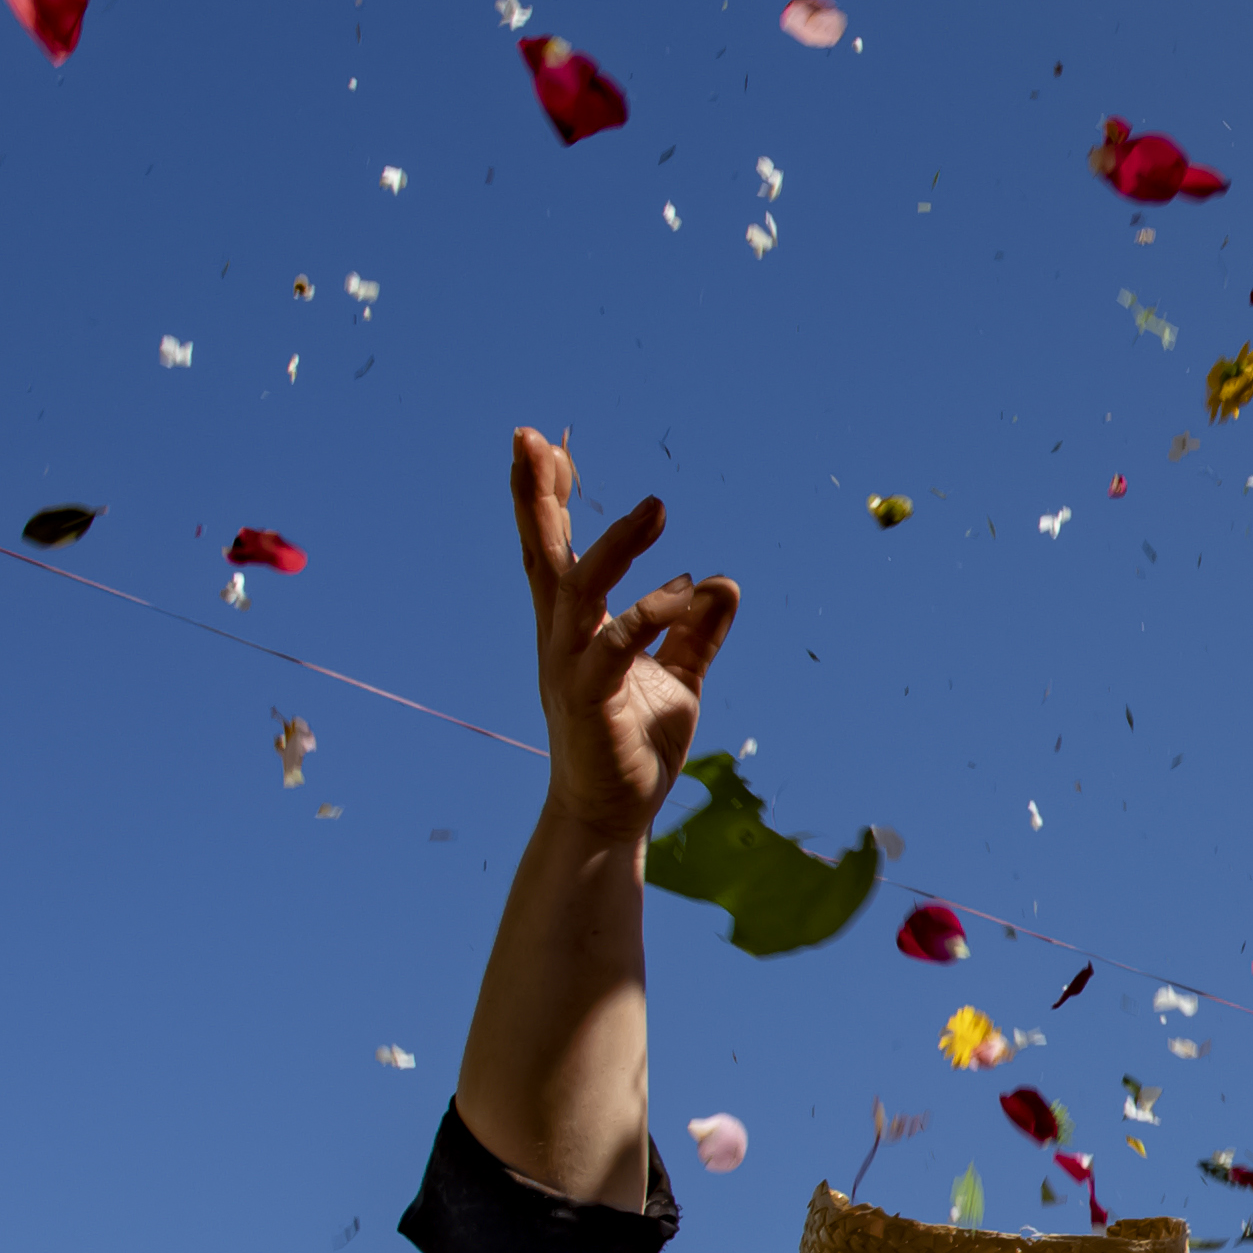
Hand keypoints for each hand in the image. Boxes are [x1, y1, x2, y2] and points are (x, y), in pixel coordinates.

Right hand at [510, 425, 737, 847]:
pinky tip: (685, 589)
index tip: (546, 445)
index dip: (550, 499)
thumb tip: (722, 581)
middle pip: (541, 554)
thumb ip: (695, 631)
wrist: (613, 815)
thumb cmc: (635, 746)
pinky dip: (648, 614)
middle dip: (534, 496)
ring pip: (577, 590)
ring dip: (613, 546)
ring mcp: (567, 667)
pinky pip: (614, 645)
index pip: (557, 551)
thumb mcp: (678, 679)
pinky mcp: (587, 699)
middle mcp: (560, 638)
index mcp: (574, 628)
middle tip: (530, 437)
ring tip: (657, 508)